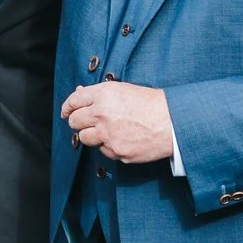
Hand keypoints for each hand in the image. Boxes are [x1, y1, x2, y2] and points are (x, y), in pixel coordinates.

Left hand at [59, 81, 176, 164]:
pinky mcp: (117, 152)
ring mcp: (108, 135)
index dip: (68, 107)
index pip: (73, 101)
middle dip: (79, 122)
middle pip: (74, 121)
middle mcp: (101, 115)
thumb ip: (98, 93)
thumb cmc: (152, 104)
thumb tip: (78, 93)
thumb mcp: (123, 90)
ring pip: (84, 138)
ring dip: (92, 135)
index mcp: (103, 95)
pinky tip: (123, 138)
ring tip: (108, 131)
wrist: (174, 122)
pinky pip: (103, 151)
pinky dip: (109, 146)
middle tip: (88, 122)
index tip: (67, 112)